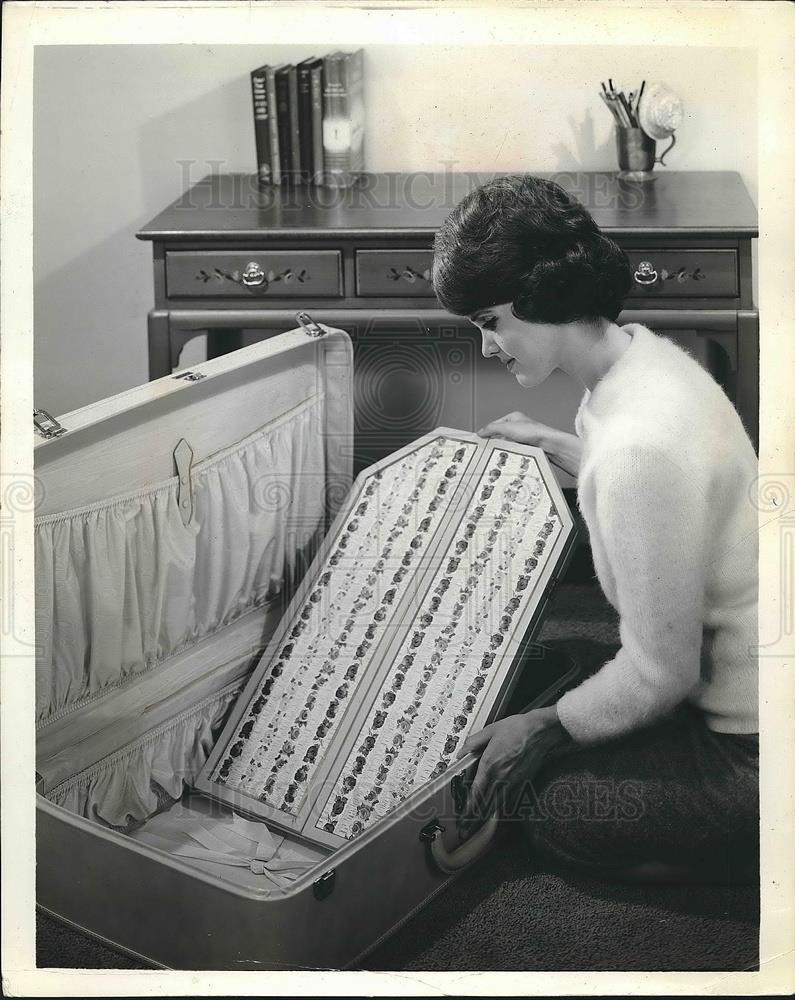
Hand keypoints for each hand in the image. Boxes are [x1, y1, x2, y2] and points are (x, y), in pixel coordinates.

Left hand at [455, 706, 570, 837]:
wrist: (541, 731)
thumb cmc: (517, 728)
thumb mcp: (490, 731)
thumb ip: (473, 743)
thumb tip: (461, 752)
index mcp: (490, 764)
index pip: (476, 793)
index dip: (468, 809)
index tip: (461, 819)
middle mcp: (501, 777)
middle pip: (485, 805)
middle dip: (473, 820)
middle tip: (465, 831)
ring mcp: (513, 782)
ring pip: (497, 806)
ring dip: (485, 819)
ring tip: (476, 828)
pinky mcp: (523, 782)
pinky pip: (511, 801)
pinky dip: (502, 811)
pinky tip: (496, 815)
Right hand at [477, 411, 552, 447]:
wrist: (547, 443)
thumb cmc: (533, 431)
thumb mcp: (507, 427)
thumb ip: (492, 428)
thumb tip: (481, 431)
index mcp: (513, 417)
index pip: (495, 424)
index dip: (487, 431)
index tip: (480, 438)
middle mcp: (518, 426)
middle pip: (500, 435)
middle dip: (497, 441)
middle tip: (492, 445)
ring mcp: (522, 437)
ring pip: (507, 444)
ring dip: (506, 447)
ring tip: (506, 448)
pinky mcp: (526, 446)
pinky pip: (514, 450)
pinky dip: (512, 452)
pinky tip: (513, 452)